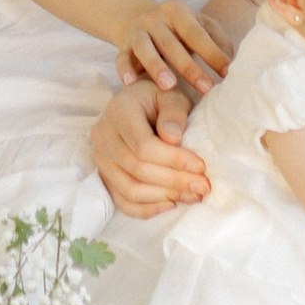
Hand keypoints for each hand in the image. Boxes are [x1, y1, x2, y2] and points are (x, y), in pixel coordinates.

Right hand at [89, 75, 210, 216]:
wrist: (141, 105)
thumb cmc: (160, 99)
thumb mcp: (171, 95)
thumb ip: (174, 113)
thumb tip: (173, 139)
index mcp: (118, 110)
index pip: (144, 145)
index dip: (174, 160)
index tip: (201, 167)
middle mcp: (103, 135)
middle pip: (138, 169)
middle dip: (174, 181)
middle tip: (203, 187)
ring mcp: (101, 158)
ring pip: (130, 189)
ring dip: (164, 197)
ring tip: (193, 196)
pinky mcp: (104, 175)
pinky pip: (123, 201)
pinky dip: (147, 209)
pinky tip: (171, 204)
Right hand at [116, 0, 233, 91]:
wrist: (140, 19)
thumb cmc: (180, 29)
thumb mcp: (201, 25)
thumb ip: (218, 40)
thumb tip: (231, 62)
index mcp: (177, 10)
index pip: (196, 33)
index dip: (212, 53)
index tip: (227, 74)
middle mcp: (155, 19)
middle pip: (172, 43)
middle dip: (189, 67)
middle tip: (206, 88)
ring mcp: (137, 32)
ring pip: (145, 48)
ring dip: (157, 66)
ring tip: (169, 86)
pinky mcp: (123, 47)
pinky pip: (121, 58)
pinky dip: (124, 69)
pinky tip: (130, 83)